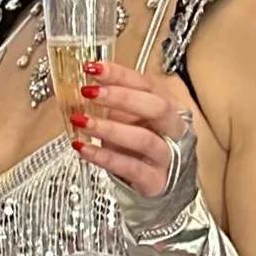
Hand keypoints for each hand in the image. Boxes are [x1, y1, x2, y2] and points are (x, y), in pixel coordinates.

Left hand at [73, 61, 196, 200]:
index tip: (93, 68)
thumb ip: (119, 104)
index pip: (147, 84)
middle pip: (155, 108)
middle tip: (89, 91)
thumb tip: (87, 87)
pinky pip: (129, 167)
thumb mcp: (137, 121)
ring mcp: (168, 157)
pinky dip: (103, 156)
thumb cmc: (147, 148)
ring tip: (80, 120)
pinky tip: (83, 148)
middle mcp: (174, 130)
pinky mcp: (155, 181)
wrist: (166, 188)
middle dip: (120, 97)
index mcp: (170, 107)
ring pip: (143, 139)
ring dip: (108, 127)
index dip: (120, 75)